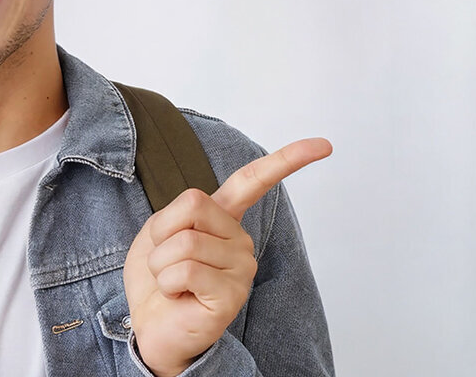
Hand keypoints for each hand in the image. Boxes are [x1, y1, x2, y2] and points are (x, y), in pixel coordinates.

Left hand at [123, 138, 332, 376]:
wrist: (150, 329)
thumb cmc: (157, 280)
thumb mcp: (158, 232)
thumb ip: (180, 211)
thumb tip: (199, 206)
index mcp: (225, 218)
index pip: (256, 180)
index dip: (289, 158)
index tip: (325, 146)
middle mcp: (240, 240)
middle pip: (193, 205)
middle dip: (162, 233)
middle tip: (165, 261)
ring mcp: (241, 267)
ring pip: (186, 242)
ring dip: (161, 263)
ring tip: (171, 283)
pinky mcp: (232, 293)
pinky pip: (188, 269)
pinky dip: (169, 282)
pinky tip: (180, 295)